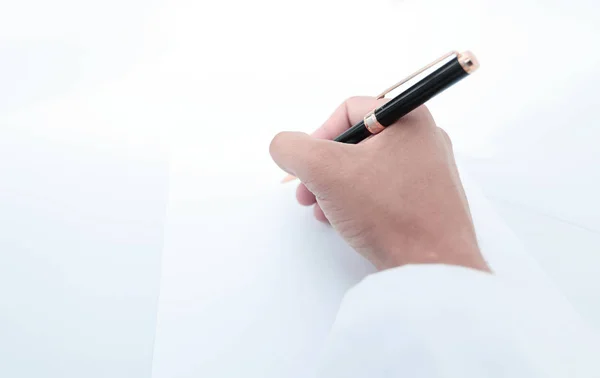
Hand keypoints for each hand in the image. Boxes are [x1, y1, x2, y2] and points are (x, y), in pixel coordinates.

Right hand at [269, 96, 488, 271]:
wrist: (433, 267)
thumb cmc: (388, 212)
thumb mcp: (324, 170)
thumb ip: (292, 148)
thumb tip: (284, 146)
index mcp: (409, 117)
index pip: (348, 111)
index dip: (317, 136)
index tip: (306, 166)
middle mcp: (424, 139)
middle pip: (356, 142)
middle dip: (322, 168)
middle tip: (306, 193)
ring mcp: (429, 171)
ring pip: (367, 168)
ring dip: (335, 187)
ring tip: (323, 211)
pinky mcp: (428, 200)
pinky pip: (383, 190)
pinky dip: (358, 201)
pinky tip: (344, 222)